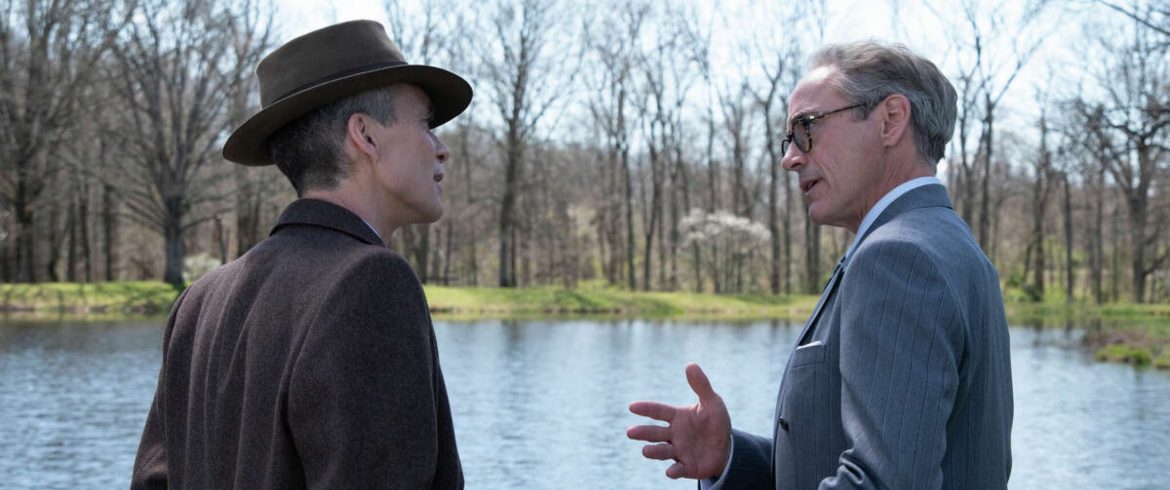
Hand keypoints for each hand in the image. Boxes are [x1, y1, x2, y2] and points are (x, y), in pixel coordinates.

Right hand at [626, 363, 731, 479]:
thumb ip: (701, 385)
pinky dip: (673, 471)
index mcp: (677, 417)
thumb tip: (690, 364)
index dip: (646, 409)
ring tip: (645, 451)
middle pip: (655, 433)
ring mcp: (678, 451)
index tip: (632, 406)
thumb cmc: (715, 422)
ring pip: (662, 451)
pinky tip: (670, 472)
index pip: (658, 411)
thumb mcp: (712, 402)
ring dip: (654, 452)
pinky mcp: (686, 467)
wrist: (726, 448)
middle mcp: (673, 434)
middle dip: (643, 433)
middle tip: (630, 432)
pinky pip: (678, 470)